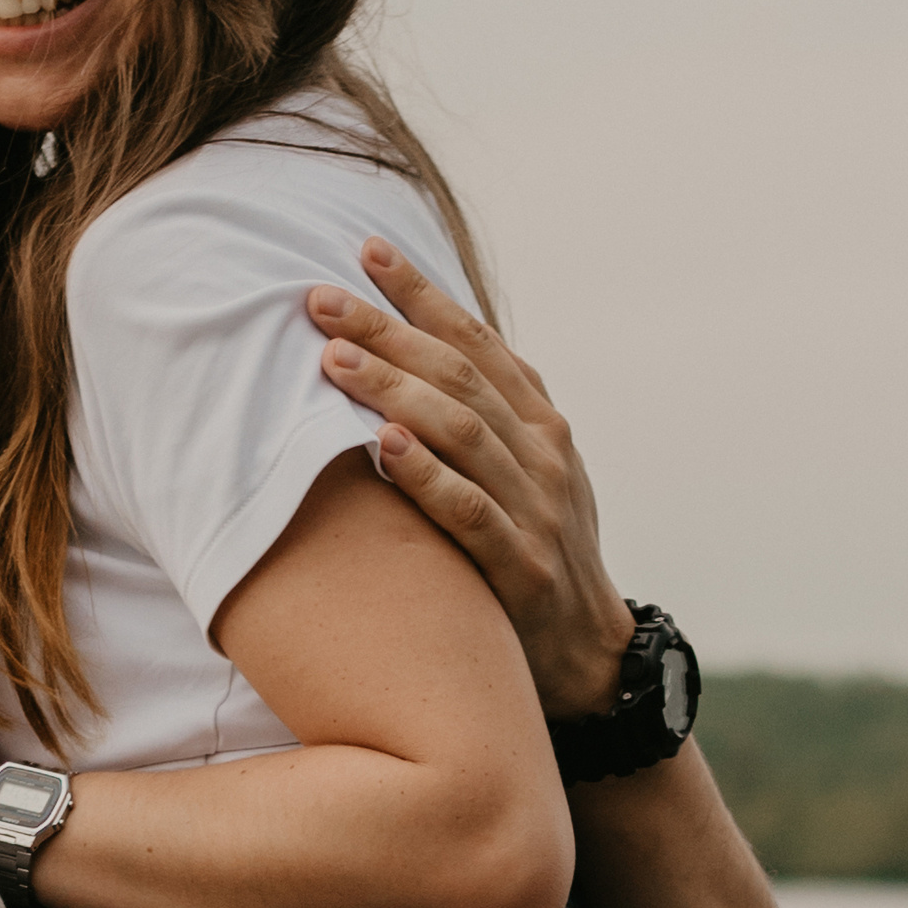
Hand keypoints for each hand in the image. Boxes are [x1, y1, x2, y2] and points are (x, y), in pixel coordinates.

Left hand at [307, 240, 637, 719]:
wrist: (588, 656)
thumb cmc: (535, 556)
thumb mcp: (524, 476)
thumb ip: (481, 422)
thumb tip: (408, 363)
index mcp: (540, 423)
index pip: (476, 341)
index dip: (422, 294)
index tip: (367, 250)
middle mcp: (542, 453)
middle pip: (457, 373)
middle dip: (386, 329)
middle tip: (319, 299)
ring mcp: (536, 507)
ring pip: (462, 430)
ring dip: (394, 389)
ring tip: (333, 358)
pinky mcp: (521, 566)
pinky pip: (469, 511)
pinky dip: (426, 473)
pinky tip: (383, 444)